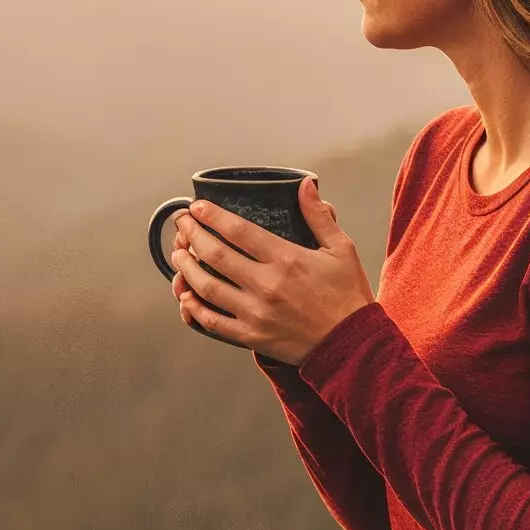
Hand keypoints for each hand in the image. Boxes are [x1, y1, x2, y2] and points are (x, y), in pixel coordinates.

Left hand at [168, 177, 375, 363]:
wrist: (352, 345)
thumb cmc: (347, 295)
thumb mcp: (341, 249)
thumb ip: (319, 216)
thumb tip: (305, 184)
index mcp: (287, 259)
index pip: (238, 230)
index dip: (212, 216)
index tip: (196, 207)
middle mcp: (267, 285)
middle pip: (215, 254)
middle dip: (191, 234)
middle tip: (181, 223)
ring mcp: (256, 313)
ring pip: (207, 287)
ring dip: (186, 268)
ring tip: (177, 254)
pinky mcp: (252, 336)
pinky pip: (213, 322)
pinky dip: (194, 308)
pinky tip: (185, 295)